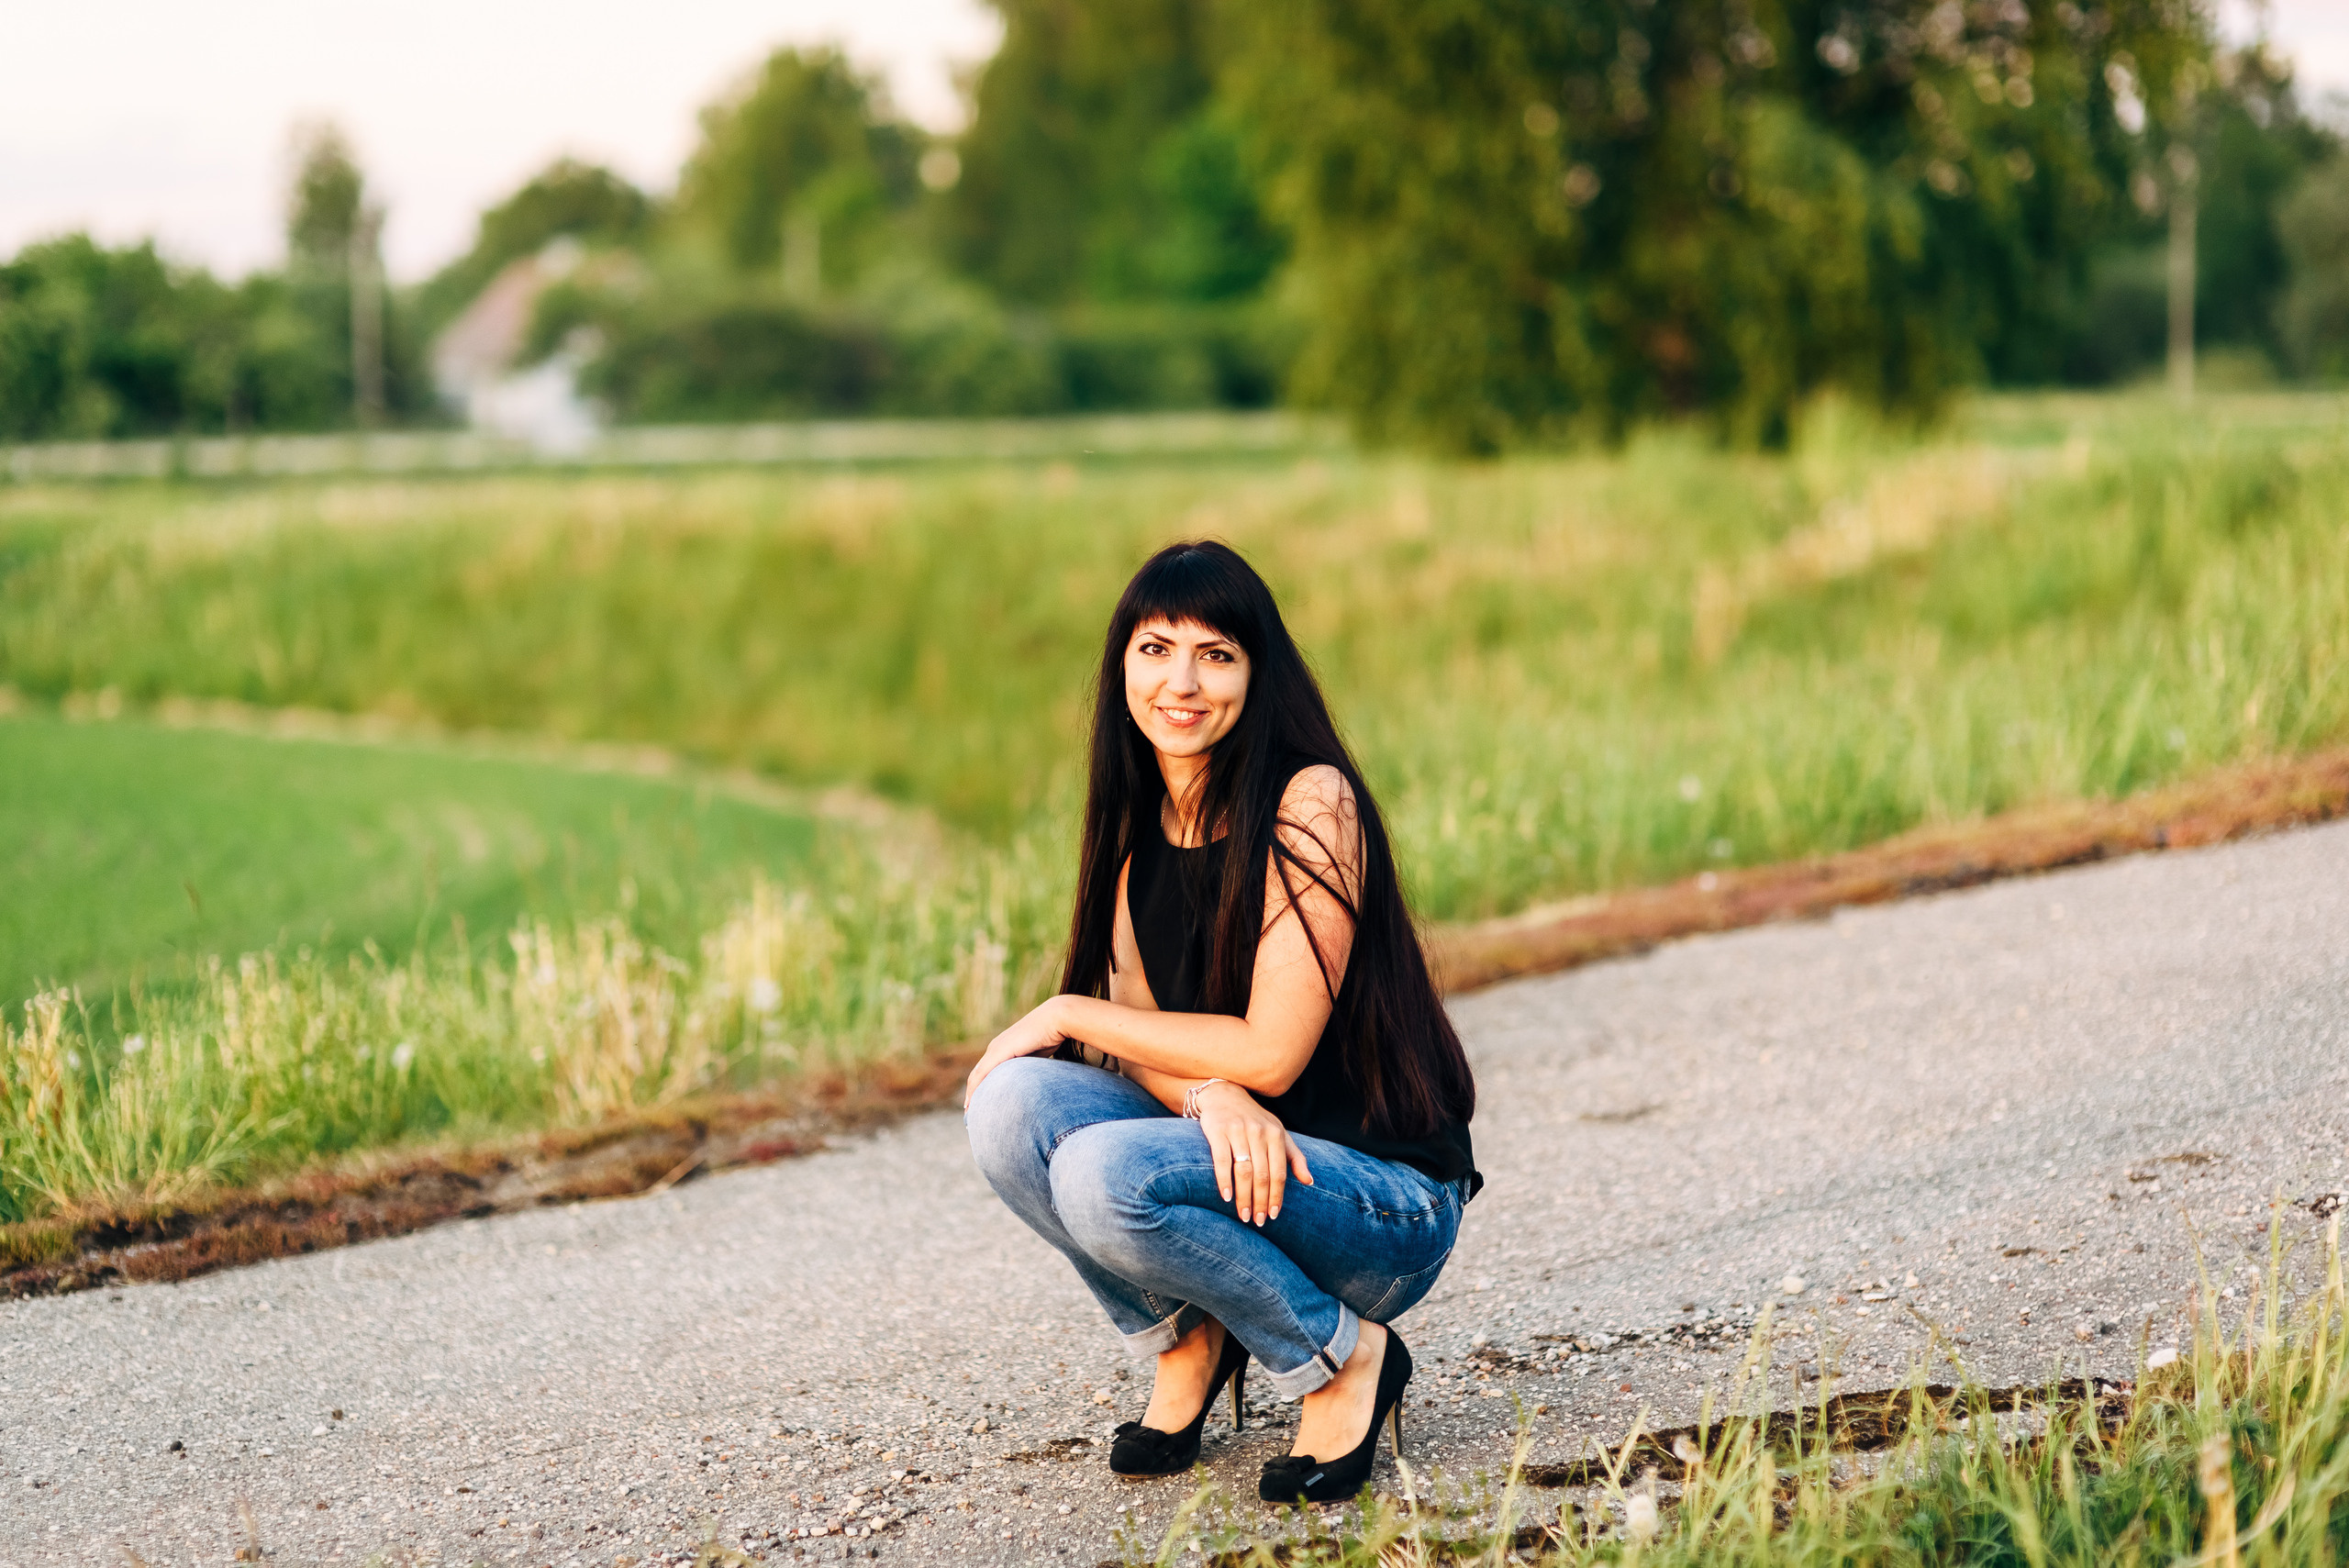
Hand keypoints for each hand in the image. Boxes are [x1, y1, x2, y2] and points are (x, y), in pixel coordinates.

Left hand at [964, 996, 1074, 1106]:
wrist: (1055, 1019)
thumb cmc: (1052, 1036)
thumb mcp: (1038, 1056)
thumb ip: (1031, 1068)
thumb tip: (1037, 1082)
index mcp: (1003, 1048)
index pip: (986, 1071)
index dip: (980, 1087)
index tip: (978, 1103)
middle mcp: (995, 1048)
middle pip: (977, 1075)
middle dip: (972, 1093)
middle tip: (969, 1113)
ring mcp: (995, 1049)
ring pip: (976, 1076)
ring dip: (971, 1095)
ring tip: (969, 1113)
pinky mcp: (998, 1052)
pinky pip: (982, 1074)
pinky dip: (975, 1089)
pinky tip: (973, 1102)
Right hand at [1192, 1081, 1312, 1225]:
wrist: (1223, 1094)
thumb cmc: (1254, 1119)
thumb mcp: (1277, 1132)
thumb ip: (1294, 1156)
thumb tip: (1310, 1182)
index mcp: (1276, 1134)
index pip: (1279, 1172)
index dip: (1277, 1196)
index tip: (1273, 1215)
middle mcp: (1259, 1132)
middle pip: (1262, 1174)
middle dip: (1261, 1201)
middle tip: (1257, 1221)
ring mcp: (1238, 1131)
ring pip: (1244, 1170)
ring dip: (1244, 1197)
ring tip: (1243, 1215)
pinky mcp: (1218, 1131)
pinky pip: (1222, 1160)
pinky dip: (1224, 1181)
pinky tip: (1227, 1197)